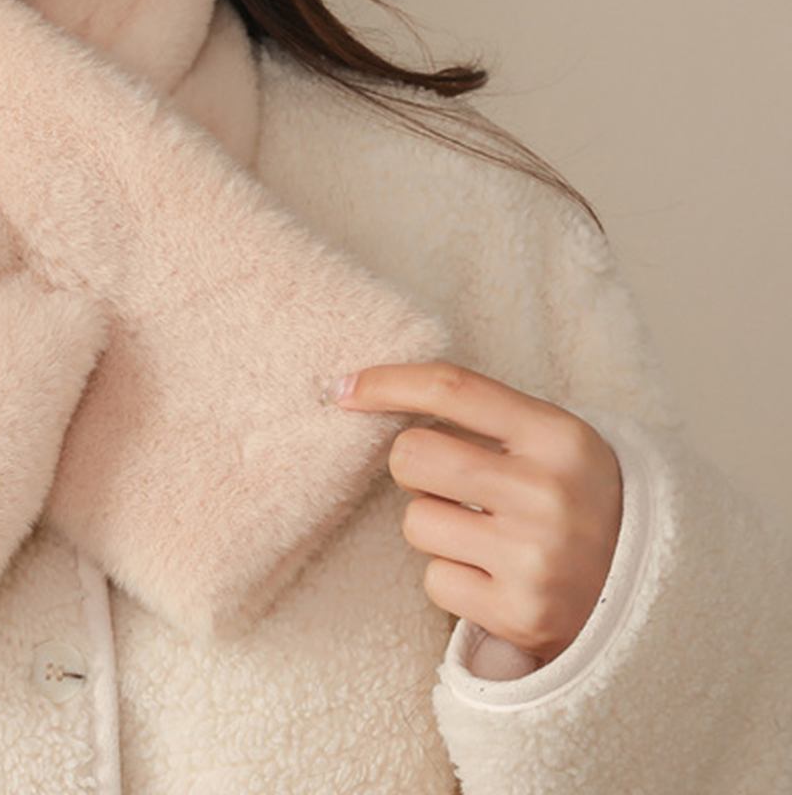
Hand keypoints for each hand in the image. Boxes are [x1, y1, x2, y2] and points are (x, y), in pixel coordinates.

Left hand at [336, 361, 621, 663]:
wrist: (651, 598)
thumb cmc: (576, 503)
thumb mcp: (552, 443)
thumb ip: (481, 415)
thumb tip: (362, 389)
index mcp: (560, 437)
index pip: (452, 388)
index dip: (387, 382)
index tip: (344, 389)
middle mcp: (549, 493)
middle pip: (413, 455)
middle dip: (413, 467)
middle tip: (447, 482)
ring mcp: (536, 557)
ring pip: (416, 522)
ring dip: (435, 527)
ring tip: (486, 536)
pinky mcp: (521, 614)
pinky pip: (435, 580)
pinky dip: (453, 579)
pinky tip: (495, 577)